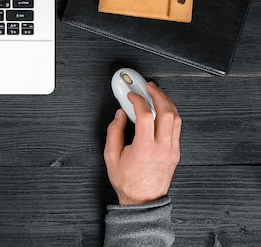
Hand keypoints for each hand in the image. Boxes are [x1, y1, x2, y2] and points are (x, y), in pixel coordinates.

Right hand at [104, 82, 181, 205]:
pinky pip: (177, 127)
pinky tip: (162, 109)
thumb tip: (120, 114)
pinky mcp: (176, 152)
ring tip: (157, 94)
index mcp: (145, 148)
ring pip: (176, 118)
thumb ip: (114, 132)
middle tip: (148, 86)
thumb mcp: (111, 156)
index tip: (131, 95)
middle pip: (166, 112)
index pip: (145, 115)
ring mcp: (172, 150)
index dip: (137, 100)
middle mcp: (162, 148)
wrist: (143, 201)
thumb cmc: (127, 181)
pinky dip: (171, 114)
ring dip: (167, 102)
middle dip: (158, 94)